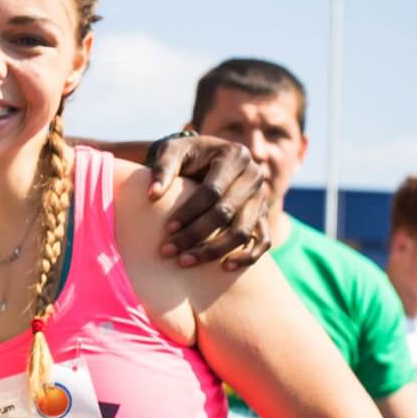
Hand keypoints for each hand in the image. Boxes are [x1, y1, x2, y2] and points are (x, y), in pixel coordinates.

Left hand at [146, 135, 270, 269]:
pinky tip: (225, 267)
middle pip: (226, 213)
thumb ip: (163, 168)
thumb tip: (152, 195)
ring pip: (243, 231)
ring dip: (214, 250)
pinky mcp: (263, 215)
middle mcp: (254, 176)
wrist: (207, 158)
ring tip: (185, 261)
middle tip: (168, 251)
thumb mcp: (173, 150)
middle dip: (195, 234)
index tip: (167, 229)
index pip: (212, 191)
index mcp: (235, 155)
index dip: (189, 211)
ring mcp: (261, 197)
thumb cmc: (188, 155)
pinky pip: (263, 241)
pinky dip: (248, 256)